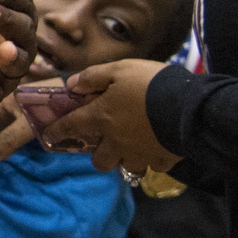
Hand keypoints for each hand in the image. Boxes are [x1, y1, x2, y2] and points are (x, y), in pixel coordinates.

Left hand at [48, 60, 181, 173]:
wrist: (189, 105)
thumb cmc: (150, 83)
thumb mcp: (118, 69)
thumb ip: (92, 77)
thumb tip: (71, 85)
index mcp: (101, 117)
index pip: (71, 126)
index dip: (57, 132)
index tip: (48, 137)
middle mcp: (116, 140)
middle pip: (99, 161)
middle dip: (100, 155)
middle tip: (106, 143)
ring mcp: (139, 153)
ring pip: (125, 167)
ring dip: (125, 159)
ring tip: (132, 147)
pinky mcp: (162, 160)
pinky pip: (152, 166)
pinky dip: (152, 160)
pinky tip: (155, 147)